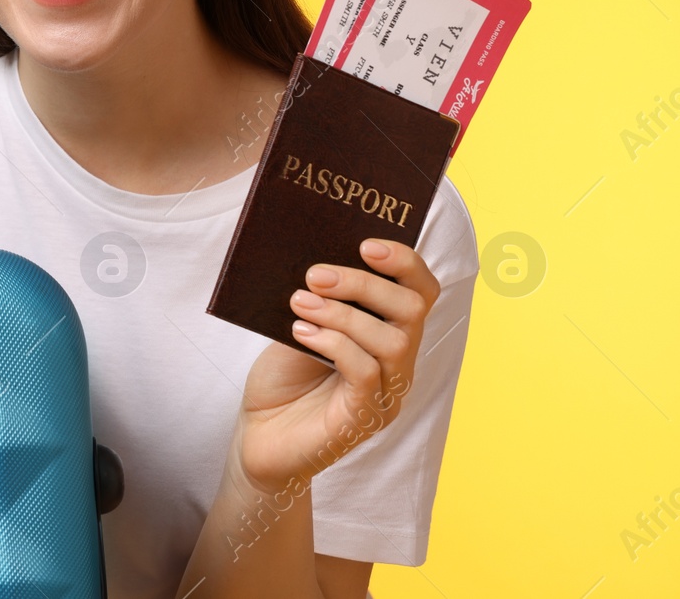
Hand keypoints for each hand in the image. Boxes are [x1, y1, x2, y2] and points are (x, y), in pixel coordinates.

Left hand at [233, 237, 439, 495]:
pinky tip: (301, 334)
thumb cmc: (283, 380)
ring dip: (343, 313)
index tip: (365, 243)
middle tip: (315, 274)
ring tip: (300, 302)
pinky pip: (366, 373)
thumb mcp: (300, 327)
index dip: (404, 262)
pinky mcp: (363, 418)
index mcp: (388, 334)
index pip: (420, 292)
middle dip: (364, 284)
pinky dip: (334, 344)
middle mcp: (397, 364)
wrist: (258, 436)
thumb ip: (319, 300)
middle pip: (412, 310)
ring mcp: (385, 394)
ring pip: (393, 341)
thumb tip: (319, 260)